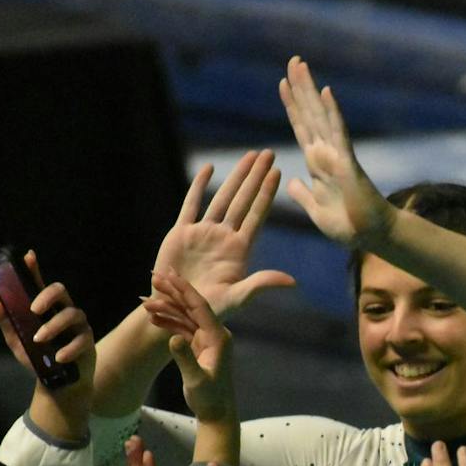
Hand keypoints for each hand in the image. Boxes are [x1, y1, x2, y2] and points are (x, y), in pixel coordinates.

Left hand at [0, 250, 95, 440]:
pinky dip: (68, 348)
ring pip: (71, 314)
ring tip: (39, 340)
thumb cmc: (37, 358)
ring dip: (53, 327)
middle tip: (33, 310)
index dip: (34, 269)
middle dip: (47, 297)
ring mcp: (78, 326)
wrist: (57, 385)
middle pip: (61, 291)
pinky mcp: (88, 342)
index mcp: (46, 308)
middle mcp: (63, 311)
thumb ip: (4, 318)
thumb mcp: (16, 339)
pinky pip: (81, 340)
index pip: (40, 284)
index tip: (28, 257)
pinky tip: (58, 358)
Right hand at [144, 268, 236, 423]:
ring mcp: (207, 339)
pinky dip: (168, 323)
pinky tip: (152, 319)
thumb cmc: (209, 399)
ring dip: (166, 309)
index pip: (200, 307)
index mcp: (218, 336)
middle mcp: (215, 333)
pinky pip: (183, 329)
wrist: (216, 413)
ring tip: (143, 302)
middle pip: (192, 307)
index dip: (184, 290)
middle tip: (154, 276)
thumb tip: (172, 338)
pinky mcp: (199, 347)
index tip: (169, 275)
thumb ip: (185, 358)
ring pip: (185, 317)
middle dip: (173, 292)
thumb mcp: (196, 380)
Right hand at [152, 152, 294, 319]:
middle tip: (268, 153)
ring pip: (222, 198)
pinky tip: (209, 169)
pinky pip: (191, 205)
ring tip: (249, 156)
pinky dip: (199, 187)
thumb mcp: (236, 298)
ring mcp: (203, 233)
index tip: (278, 173)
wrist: (174, 312)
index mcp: (239, 250)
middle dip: (256, 176)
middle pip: (243, 200)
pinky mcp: (181, 233)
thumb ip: (260, 285)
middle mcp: (224, 237)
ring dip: (235, 177)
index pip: (257, 215)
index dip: (266, 193)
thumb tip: (292, 281)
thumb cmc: (207, 310)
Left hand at [279, 55, 394, 246]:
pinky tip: (326, 92)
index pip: (301, 127)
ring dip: (310, 90)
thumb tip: (291, 182)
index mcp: (316, 164)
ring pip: (321, 116)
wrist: (370, 237)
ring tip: (300, 66)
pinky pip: (339, 134)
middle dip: (300, 88)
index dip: (292, 105)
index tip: (283, 83)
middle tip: (293, 60)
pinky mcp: (348, 163)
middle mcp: (326, 154)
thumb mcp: (315, 209)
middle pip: (309, 114)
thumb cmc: (347, 226)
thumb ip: (303, 194)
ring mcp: (337, 155)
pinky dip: (332, 113)